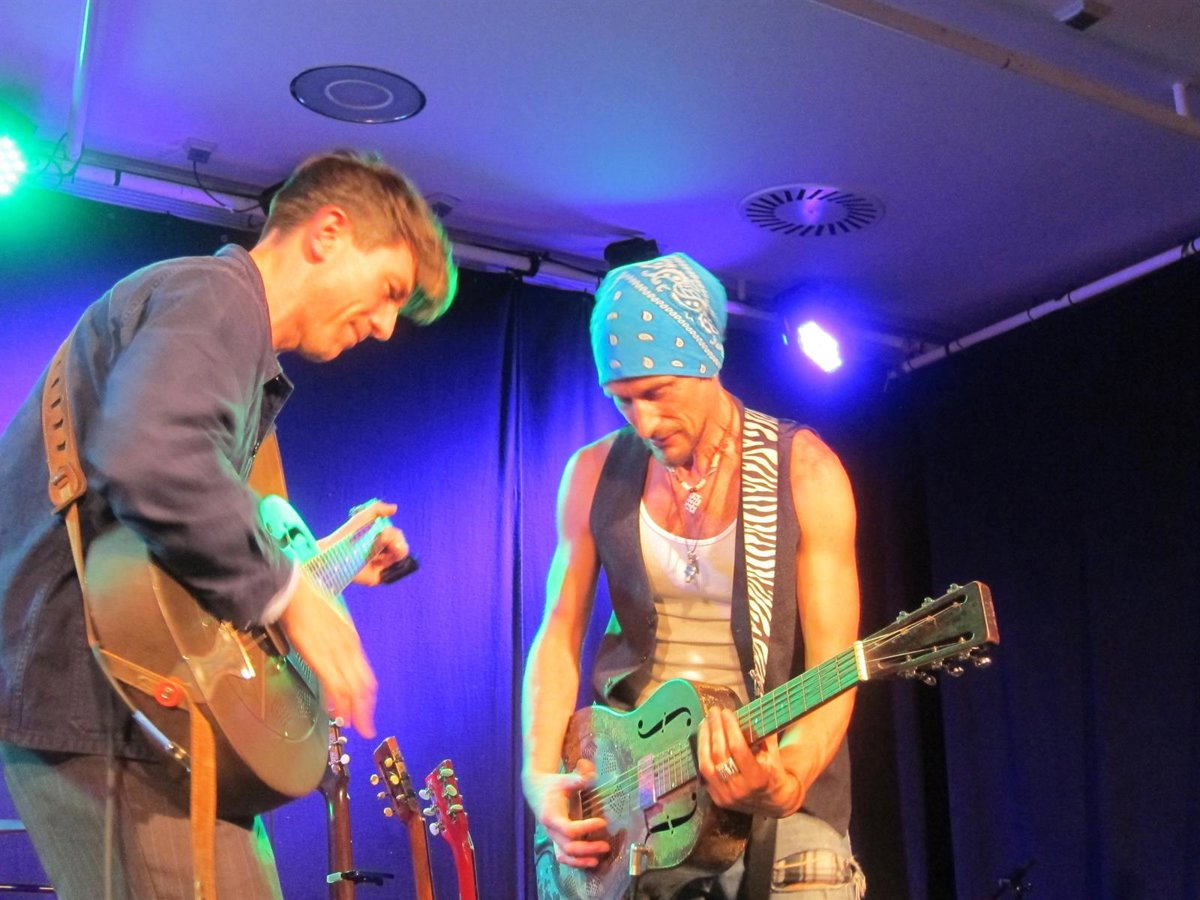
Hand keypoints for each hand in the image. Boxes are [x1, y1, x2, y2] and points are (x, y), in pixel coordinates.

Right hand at [277, 574, 377, 737]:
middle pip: (363, 686)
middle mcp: (349, 650)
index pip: (366, 676)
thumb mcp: (331, 625)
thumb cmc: (309, 605)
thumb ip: (335, 642)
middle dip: (366, 710)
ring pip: (352, 689)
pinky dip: (338, 702)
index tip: (368, 710)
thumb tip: (332, 657)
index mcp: (352, 642)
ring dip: (354, 711)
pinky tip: (337, 713)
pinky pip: (334, 685)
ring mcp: (337, 655)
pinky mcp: (321, 658)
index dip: (368, 696)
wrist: (294, 594)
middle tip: (367, 729)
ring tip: (355, 727)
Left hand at [347, 500, 409, 585]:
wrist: (333, 552)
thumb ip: (378, 509)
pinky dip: (390, 565)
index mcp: (380, 540)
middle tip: (382, 538)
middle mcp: (382, 553)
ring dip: (394, 551)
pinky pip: (393, 572)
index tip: (384, 532)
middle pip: (401, 547)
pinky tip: (381, 561)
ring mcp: (381, 566)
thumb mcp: (362, 517)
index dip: (395, 535)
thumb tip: (395, 508)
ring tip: (380, 549)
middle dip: (396, 541)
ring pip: (399, 559)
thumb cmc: (346, 535)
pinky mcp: (378, 577)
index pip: (397, 538)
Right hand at [524, 759, 609, 868]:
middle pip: (568, 846)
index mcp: (551, 816)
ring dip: (582, 860)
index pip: (569, 829)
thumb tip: (592, 775)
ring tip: (598, 860)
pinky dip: (575, 862)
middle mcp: (551, 830)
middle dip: (588, 848)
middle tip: (606, 845)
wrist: (536, 790)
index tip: (603, 822)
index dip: (586, 828)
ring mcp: (552, 837)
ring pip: (565, 856)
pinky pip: (563, 857)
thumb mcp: (564, 780)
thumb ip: (578, 779)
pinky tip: (590, 862)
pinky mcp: (555, 840)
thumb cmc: (552, 784)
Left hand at [696, 707, 802, 817]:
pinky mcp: (717, 798)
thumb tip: (751, 711)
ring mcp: (726, 795)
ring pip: (706, 764)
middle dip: (715, 729)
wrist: (773, 801)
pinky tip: (703, 738)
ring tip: (705, 722)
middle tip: (714, 712)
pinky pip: (703, 773)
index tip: (727, 712)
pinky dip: (702, 753)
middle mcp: (740, 789)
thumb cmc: (773, 771)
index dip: (730, 728)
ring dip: (703, 739)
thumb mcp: (774, 753)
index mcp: (757, 778)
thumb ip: (763, 733)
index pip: (738, 749)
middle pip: (720, 754)